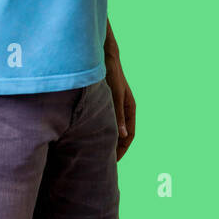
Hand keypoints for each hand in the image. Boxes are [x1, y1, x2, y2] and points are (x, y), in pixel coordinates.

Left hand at [104, 46, 135, 160]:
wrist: (104, 56)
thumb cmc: (111, 74)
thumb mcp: (114, 95)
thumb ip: (118, 115)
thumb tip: (123, 136)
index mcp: (130, 109)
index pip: (130, 136)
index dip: (122, 150)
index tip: (113, 162)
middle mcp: (124, 109)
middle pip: (121, 135)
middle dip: (114, 148)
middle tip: (103, 162)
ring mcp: (114, 106)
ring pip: (112, 129)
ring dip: (106, 140)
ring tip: (94, 152)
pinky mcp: (104, 103)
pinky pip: (104, 122)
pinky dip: (99, 130)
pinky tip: (87, 135)